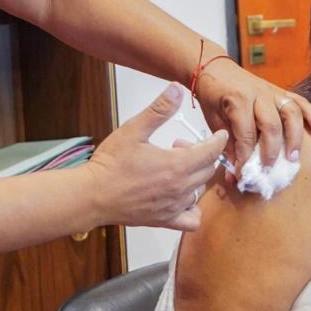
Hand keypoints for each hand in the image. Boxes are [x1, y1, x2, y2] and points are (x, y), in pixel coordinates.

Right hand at [82, 83, 227, 230]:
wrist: (91, 195)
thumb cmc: (111, 163)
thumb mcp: (134, 129)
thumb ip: (159, 109)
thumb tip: (176, 89)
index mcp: (177, 165)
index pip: (212, 152)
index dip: (218, 140)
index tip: (219, 134)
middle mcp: (180, 188)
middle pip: (208, 169)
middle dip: (201, 154)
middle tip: (178, 145)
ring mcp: (174, 207)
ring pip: (200, 190)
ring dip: (194, 176)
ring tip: (173, 167)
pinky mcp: (164, 220)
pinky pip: (192, 219)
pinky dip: (192, 208)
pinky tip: (180, 196)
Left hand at [194, 58, 310, 169]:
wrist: (214, 68)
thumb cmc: (214, 95)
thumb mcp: (214, 121)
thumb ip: (227, 147)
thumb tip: (235, 175)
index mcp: (237, 101)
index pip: (246, 135)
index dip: (245, 157)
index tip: (244, 174)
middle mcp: (257, 94)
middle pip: (271, 125)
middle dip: (271, 151)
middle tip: (268, 170)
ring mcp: (271, 91)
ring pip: (291, 112)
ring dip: (295, 137)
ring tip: (293, 157)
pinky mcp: (280, 91)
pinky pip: (300, 101)